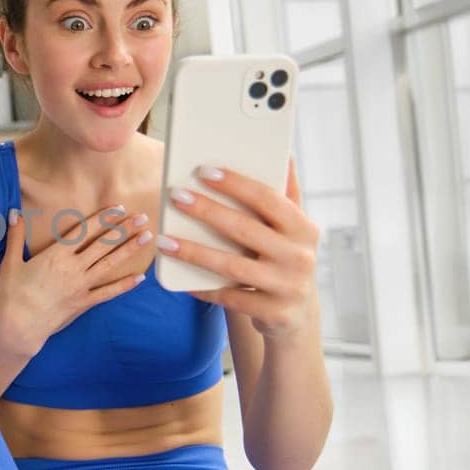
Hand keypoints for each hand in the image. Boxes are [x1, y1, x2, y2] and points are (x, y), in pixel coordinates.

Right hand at [0, 205, 153, 354]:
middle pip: (103, 244)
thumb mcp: (10, 263)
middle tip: (142, 218)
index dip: (102, 218)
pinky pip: (108, 292)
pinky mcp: (84, 303)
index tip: (118, 208)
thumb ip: (15, 236)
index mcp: (56, 255)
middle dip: (124, 229)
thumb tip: (14, 213)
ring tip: (146, 238)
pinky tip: (139, 277)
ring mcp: (81, 286)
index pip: (84, 230)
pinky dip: (124, 285)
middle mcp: (73, 268)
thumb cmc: (12, 295)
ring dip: (129, 249)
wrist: (19, 327)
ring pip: (110, 264)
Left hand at [160, 159, 321, 339]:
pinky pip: (230, 297)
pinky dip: (204, 288)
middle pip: (245, 229)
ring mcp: (288, 287)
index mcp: (304, 228)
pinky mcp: (274, 313)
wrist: (297, 316)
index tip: (203, 170)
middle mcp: (300, 257)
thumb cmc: (285, 259)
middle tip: (176, 196)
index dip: (236, 184)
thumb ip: (287, 195)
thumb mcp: (293, 230)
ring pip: (233, 266)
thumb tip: (284, 154)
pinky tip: (181, 280)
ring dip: (194, 252)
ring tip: (165, 240)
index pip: (268, 199)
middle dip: (207, 211)